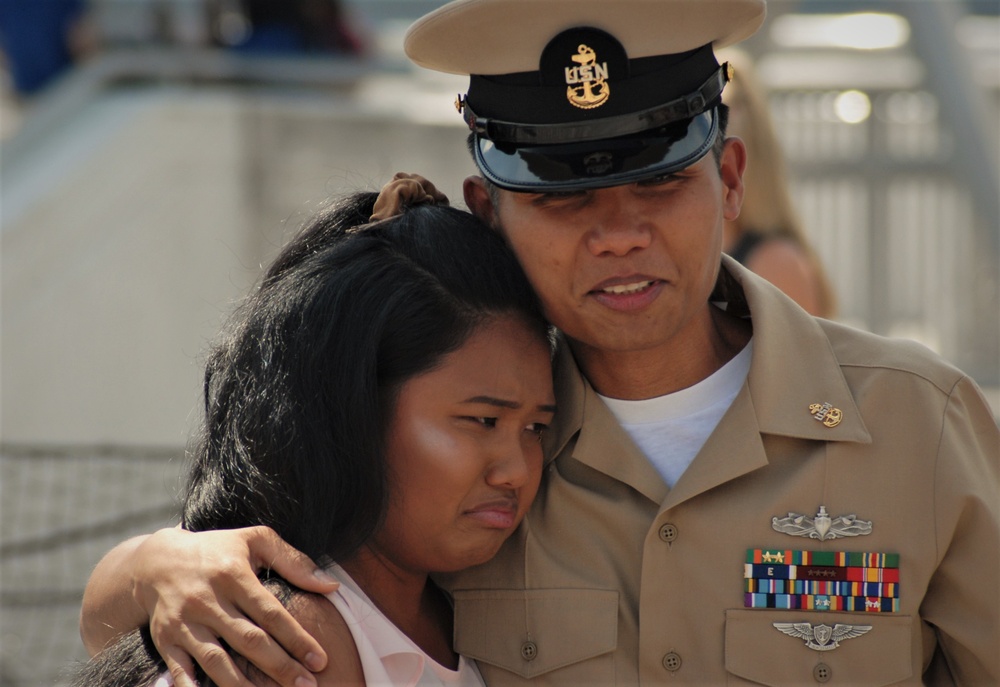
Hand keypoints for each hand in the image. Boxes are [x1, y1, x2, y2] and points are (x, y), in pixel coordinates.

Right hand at [133, 526, 338, 686]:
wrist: (156, 561)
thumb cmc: (218, 550)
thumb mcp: (255, 541)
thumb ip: (294, 561)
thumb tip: (332, 585)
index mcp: (233, 574)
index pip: (271, 613)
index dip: (297, 639)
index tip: (320, 660)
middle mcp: (208, 600)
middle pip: (249, 640)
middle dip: (280, 667)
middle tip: (306, 686)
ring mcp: (185, 622)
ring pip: (217, 661)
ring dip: (245, 686)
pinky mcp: (166, 640)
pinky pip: (181, 671)